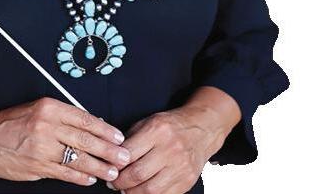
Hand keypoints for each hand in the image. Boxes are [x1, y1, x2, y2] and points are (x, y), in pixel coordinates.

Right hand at [0, 96, 131, 186]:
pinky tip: (89, 179)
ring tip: (111, 172)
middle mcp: (47, 126)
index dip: (105, 129)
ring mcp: (41, 148)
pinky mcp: (36, 166)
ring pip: (77, 158)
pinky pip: (63, 173)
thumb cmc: (9, 122)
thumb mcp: (35, 109)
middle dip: (108, 150)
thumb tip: (89, 125)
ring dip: (98, 167)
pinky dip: (79, 178)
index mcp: (49, 107)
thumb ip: (61, 117)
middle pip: (85, 139)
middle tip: (123, 156)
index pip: (84, 118)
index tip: (118, 136)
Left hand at [106, 105, 223, 193]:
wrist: (201, 130)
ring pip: (150, 190)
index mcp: (157, 130)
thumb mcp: (148, 122)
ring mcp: (180, 167)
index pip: (129, 153)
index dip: (115, 164)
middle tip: (113, 183)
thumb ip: (130, 138)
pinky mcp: (187, 181)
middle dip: (120, 182)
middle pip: (138, 174)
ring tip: (125, 189)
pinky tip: (141, 191)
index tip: (109, 168)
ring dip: (132, 193)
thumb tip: (112, 156)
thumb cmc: (171, 126)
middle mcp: (170, 149)